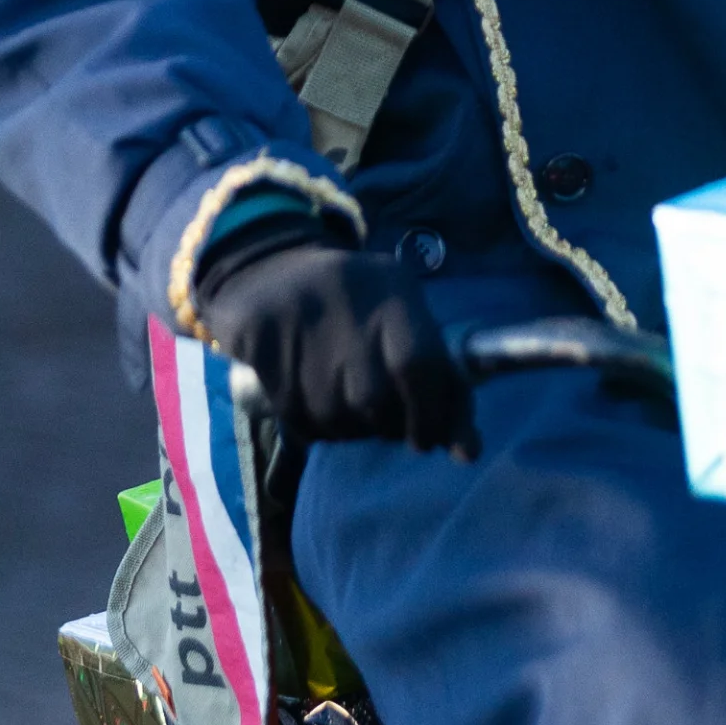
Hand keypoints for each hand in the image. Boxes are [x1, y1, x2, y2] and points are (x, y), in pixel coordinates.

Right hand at [191, 233, 477, 456]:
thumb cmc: (358, 309)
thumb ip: (443, 383)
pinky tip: (314, 401)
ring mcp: (296, 315)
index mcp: (390, 287)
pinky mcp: (257, 334)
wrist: (273, 271)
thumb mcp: (407, 323)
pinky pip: (294, 415)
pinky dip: (313, 426)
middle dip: (386, 426)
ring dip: (348, 428)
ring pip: (333, 415)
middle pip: (373, 398)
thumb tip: (468, 453)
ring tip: (347, 404)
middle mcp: (344, 296)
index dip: (429, 414)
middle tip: (385, 422)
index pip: (418, 363)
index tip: (427, 439)